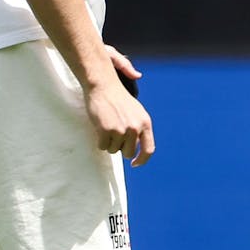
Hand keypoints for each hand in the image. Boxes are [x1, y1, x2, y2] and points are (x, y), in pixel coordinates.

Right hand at [85, 47, 154, 166]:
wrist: (104, 85)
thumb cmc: (118, 99)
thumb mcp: (136, 112)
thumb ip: (139, 129)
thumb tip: (137, 150)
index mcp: (145, 123)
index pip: (149, 149)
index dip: (142, 160)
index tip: (135, 163)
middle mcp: (135, 128)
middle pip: (128, 153)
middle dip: (120, 147)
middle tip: (114, 134)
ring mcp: (121, 130)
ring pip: (114, 150)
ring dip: (109, 142)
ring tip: (107, 126)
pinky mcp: (107, 130)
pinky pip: (103, 146)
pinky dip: (100, 141)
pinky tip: (100, 127)